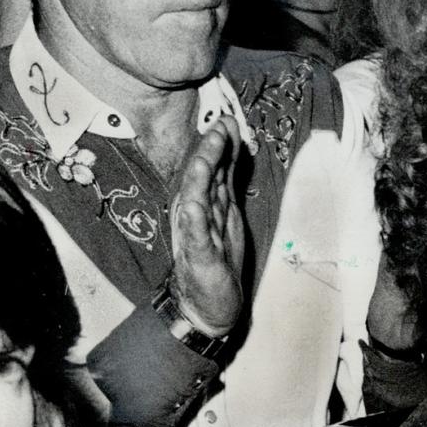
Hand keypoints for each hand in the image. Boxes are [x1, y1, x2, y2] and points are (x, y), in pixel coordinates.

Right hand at [169, 113, 246, 337]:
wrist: (206, 303)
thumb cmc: (216, 258)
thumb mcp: (227, 215)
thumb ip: (227, 184)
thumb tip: (234, 151)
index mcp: (204, 204)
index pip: (214, 169)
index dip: (222, 146)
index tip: (230, 122)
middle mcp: (195, 214)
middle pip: (204, 177)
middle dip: (212, 151)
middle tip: (222, 126)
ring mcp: (194, 233)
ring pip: (196, 199)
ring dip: (201, 175)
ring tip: (208, 155)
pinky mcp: (197, 256)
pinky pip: (193, 235)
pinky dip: (193, 219)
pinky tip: (192, 205)